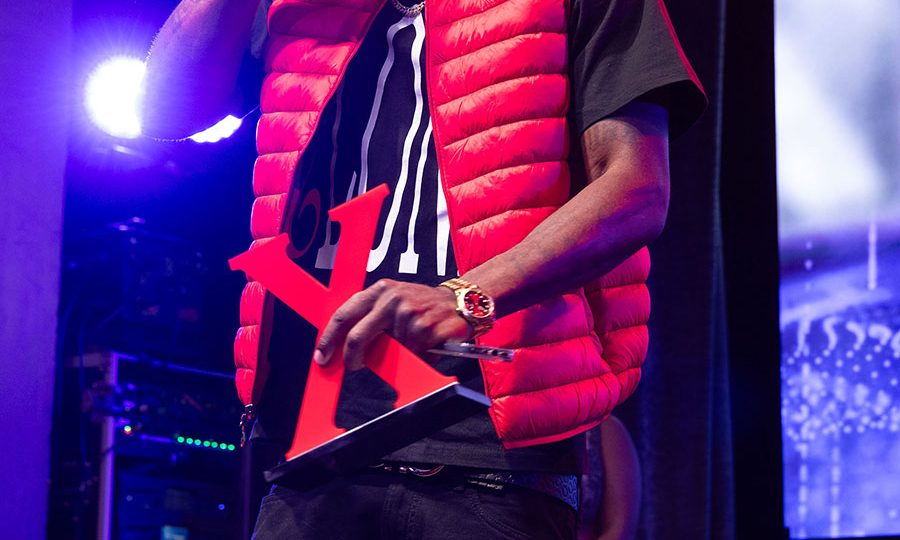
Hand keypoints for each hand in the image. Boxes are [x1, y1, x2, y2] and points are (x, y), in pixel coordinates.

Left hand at [313, 279, 472, 369]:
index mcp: (380, 290)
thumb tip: (347, 348)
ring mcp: (409, 312)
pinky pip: (412, 352)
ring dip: (400, 352)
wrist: (461, 301)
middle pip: (358, 335)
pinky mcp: (426, 326)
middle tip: (352, 366)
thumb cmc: (423, 305)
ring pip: (390, 348)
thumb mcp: (394, 302)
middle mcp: (392, 298)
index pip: (344, 314)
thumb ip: (372, 318)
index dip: (329, 338)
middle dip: (351, 357)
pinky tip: (427, 341)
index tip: (322, 356)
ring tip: (414, 340)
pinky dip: (418, 353)